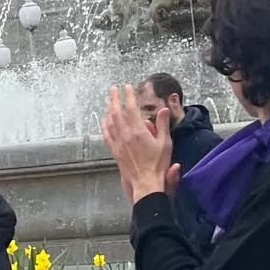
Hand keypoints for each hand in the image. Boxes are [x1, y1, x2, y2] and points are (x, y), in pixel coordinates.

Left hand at [102, 84, 177, 202]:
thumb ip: (163, 125)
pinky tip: (104, 121)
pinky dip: (105, 125)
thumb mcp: (165, 142)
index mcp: (138, 131)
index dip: (128, 96)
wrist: (145, 182)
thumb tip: (163, 109)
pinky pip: (107, 135)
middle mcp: (125, 135)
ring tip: (108, 101)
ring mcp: (118, 143)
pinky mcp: (115, 151)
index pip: (131, 109)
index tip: (127, 86)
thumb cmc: (158, 164)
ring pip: (110, 122)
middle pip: (116, 112)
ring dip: (108, 109)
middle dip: (114, 99)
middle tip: (113, 89)